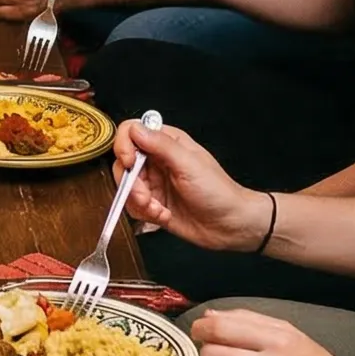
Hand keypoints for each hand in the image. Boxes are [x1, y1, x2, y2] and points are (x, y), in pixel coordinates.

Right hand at [112, 115, 270, 249]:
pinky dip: (145, 213)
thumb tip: (135, 129)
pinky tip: (163, 216)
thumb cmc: (218, 192)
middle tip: (146, 197)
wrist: (230, 226)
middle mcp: (157, 160)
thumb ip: (161, 145)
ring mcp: (153, 183)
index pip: (131, 132)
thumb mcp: (189, 164)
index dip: (125, 146)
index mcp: (167, 142)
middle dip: (131, 184)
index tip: (131, 163)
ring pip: (126, 187)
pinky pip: (133, 206)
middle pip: (123, 163)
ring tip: (159, 210)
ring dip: (139, 202)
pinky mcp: (153, 203)